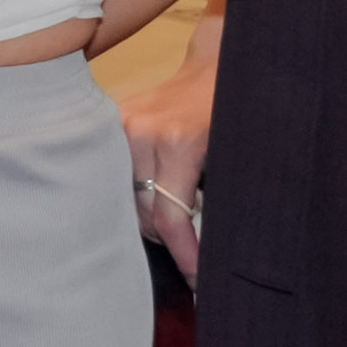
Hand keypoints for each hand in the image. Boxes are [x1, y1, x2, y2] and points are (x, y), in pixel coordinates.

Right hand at [113, 27, 217, 279]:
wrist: (215, 65)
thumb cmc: (235, 113)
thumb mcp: (236, 157)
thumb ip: (218, 200)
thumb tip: (216, 253)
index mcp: (179, 143)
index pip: (170, 218)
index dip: (184, 255)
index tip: (198, 281)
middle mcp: (141, 134)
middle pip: (143, 214)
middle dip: (169, 239)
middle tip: (192, 256)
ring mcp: (121, 126)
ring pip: (126, 199)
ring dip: (149, 218)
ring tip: (175, 225)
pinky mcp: (110, 123)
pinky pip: (116, 176)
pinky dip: (134, 194)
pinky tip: (151, 202)